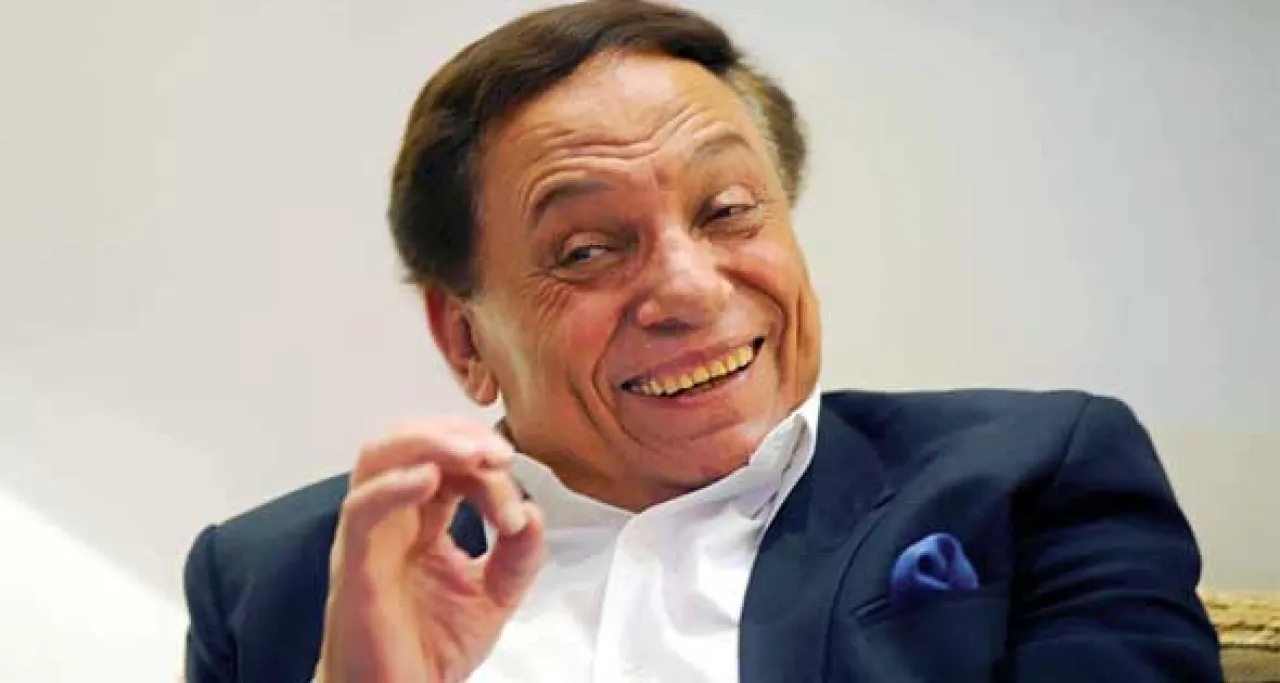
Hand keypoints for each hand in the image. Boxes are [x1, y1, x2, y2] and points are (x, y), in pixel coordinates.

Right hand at [315, 417, 544, 682]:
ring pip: (379, 458)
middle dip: (456, 434)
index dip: (484, 464)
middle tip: (499, 454)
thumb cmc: (430, 650)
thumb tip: (534, 512)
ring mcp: (369, 537)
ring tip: (474, 454)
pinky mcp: (355, 566)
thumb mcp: (494, 595)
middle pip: (408, 441)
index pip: (448, 462)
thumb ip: (519, 555)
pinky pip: (362, 510)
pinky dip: (394, 486)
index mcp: (420, 519)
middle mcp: (391, 518)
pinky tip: (430, 480)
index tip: (518, 500)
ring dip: (429, 443)